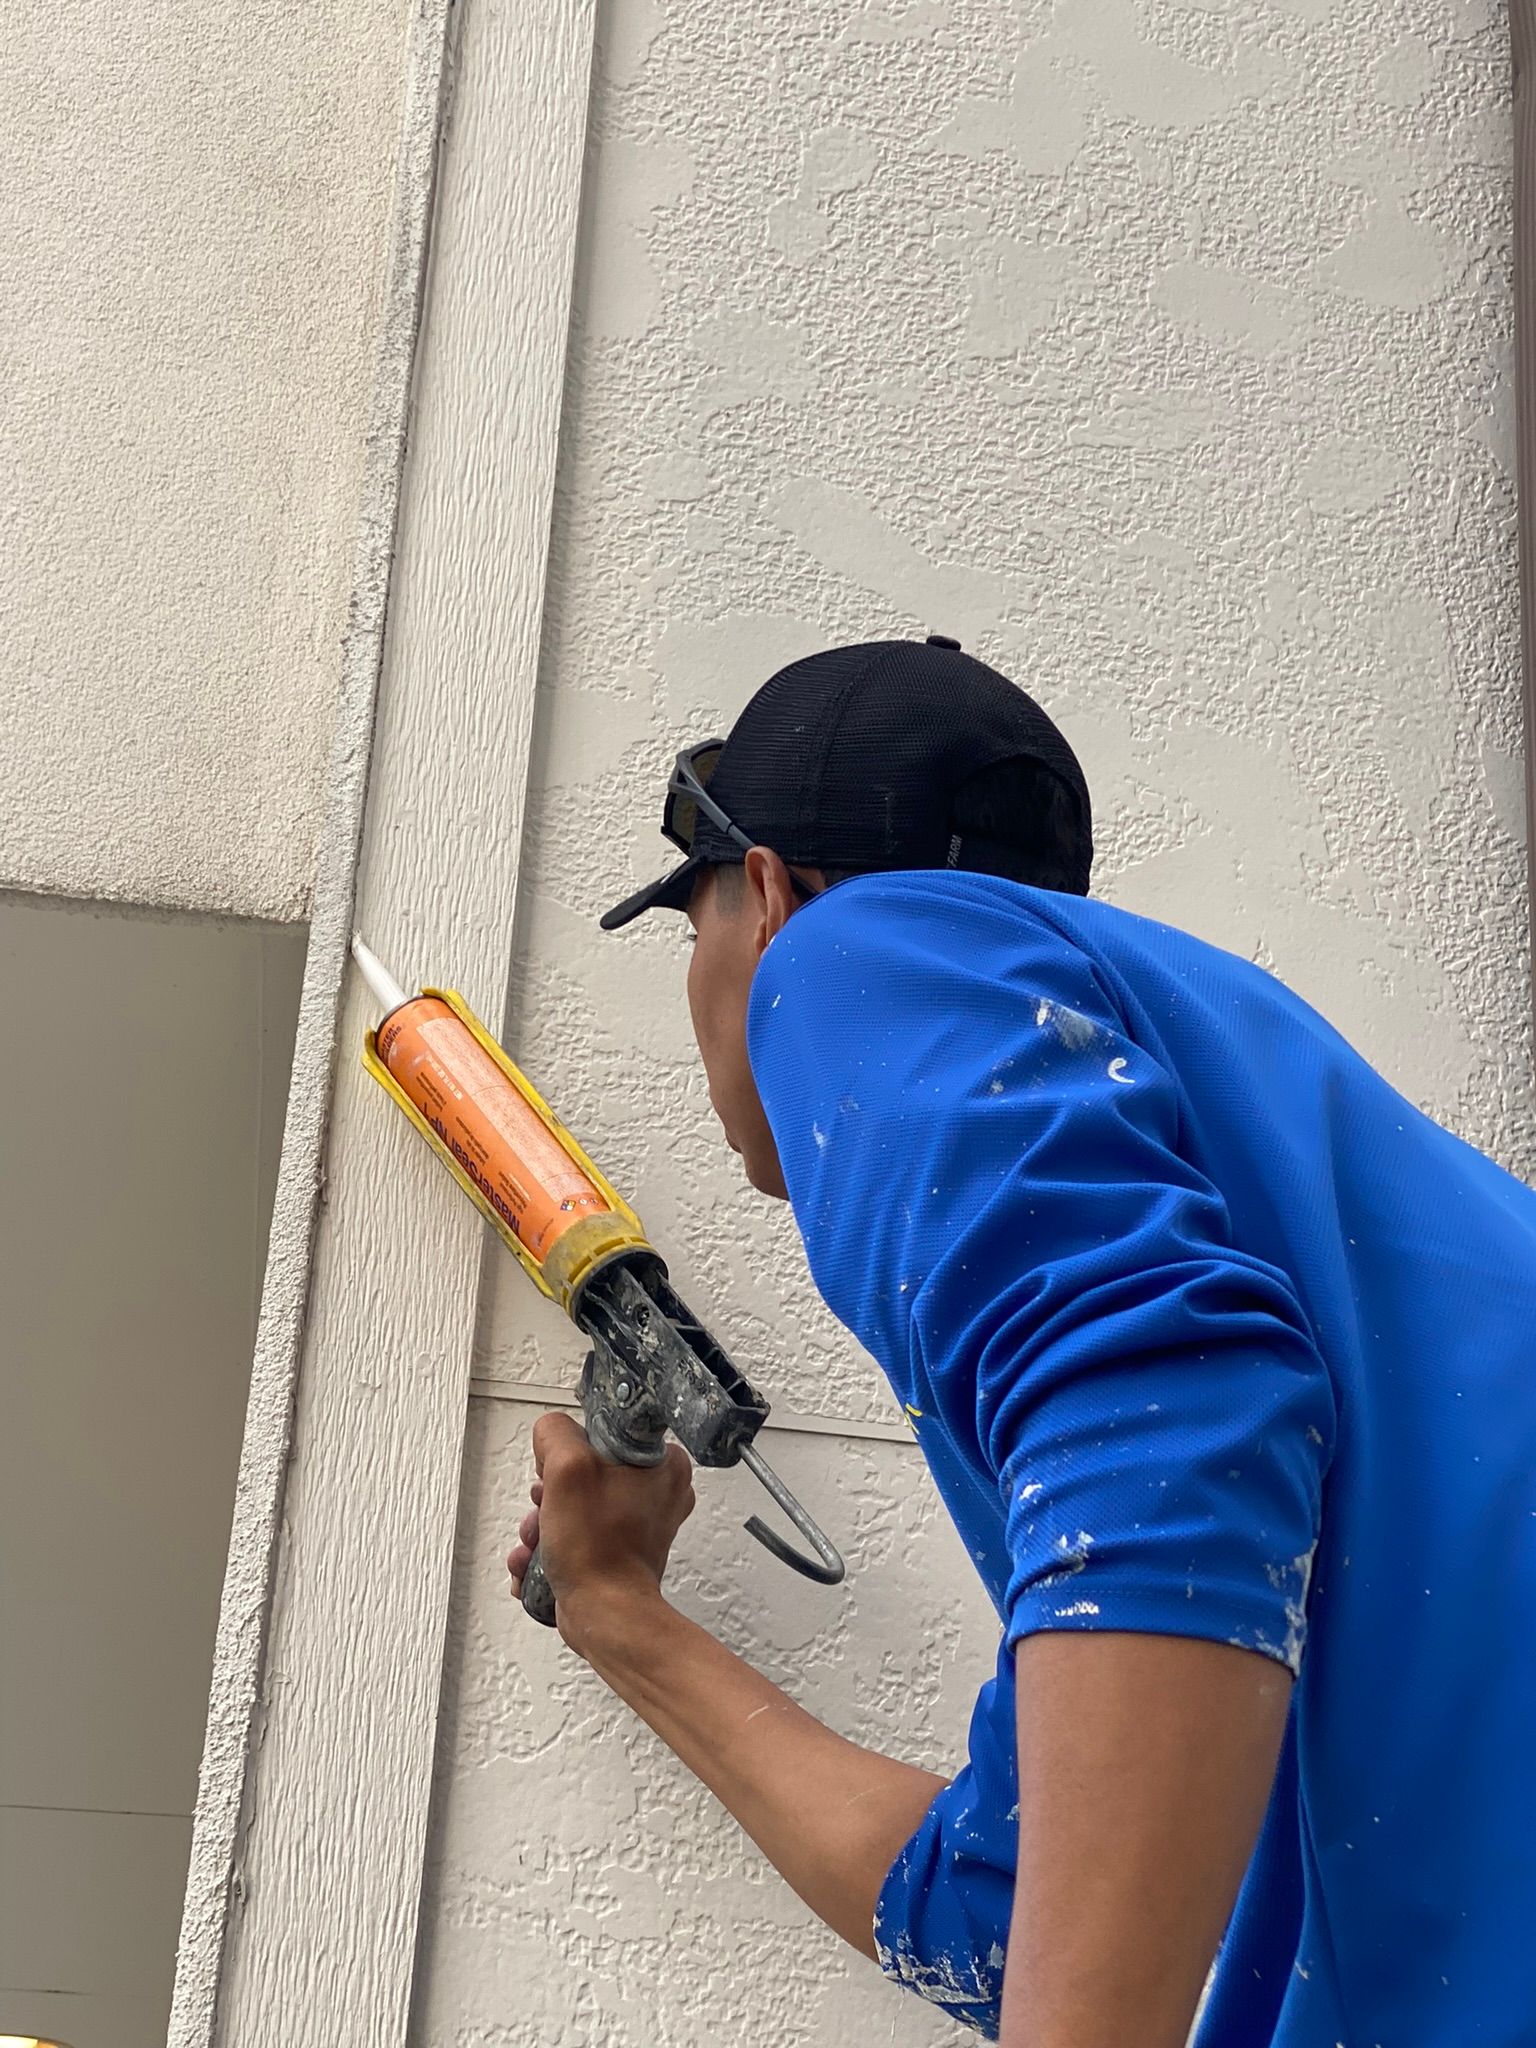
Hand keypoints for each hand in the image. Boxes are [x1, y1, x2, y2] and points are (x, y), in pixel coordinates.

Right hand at [506, 1410, 695, 1641]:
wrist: (605, 1616)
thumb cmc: (598, 1551)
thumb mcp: (568, 1468)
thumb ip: (555, 1433)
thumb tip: (550, 1435)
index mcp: (664, 1463)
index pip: (605, 1431)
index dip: (573, 1450)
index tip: (563, 1472)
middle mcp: (659, 1491)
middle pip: (585, 1471)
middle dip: (551, 1495)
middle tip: (546, 1510)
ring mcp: (640, 1523)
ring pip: (576, 1504)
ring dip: (544, 1523)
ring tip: (536, 1542)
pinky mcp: (621, 1549)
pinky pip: (578, 1533)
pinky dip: (553, 1545)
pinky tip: (536, 1559)